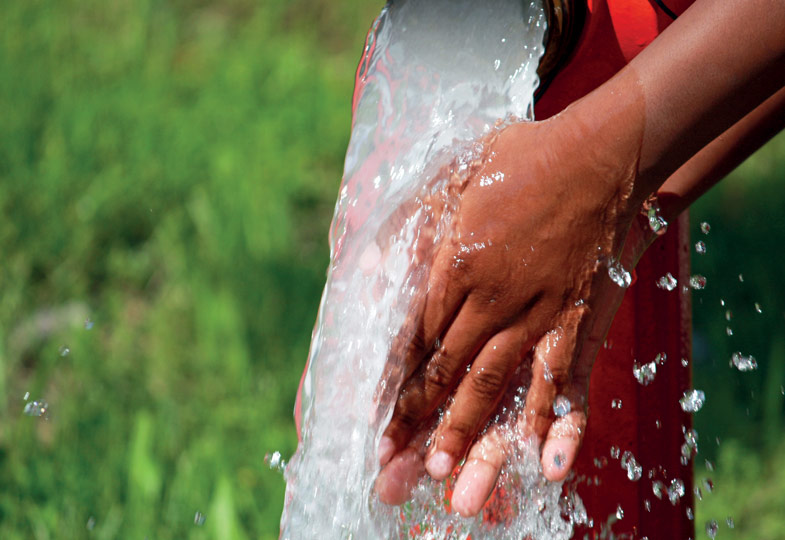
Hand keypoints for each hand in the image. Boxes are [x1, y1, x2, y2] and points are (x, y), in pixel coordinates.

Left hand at [375, 107, 650, 513]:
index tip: (375, 424)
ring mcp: (536, 312)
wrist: (603, 156)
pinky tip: (548, 465)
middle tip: (395, 472)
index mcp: (453, 264)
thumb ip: (408, 221)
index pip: (412, 339)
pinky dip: (557, 422)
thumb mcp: (450, 175)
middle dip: (417, 422)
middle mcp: (490, 298)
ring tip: (449, 481)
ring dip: (470, 436)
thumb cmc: (521, 161)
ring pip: (494, 385)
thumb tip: (365, 264)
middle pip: (445, 372)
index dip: (392, 385)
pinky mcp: (577, 319)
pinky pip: (565, 379)